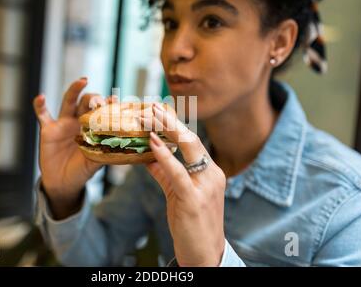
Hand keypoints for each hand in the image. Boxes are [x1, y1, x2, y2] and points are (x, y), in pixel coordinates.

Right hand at [33, 78, 115, 211]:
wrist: (62, 182)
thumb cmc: (81, 171)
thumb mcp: (95, 163)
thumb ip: (104, 153)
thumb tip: (122, 148)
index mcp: (93, 128)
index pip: (101, 111)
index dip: (107, 104)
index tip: (114, 99)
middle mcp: (79, 121)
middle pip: (86, 102)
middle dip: (94, 98)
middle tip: (100, 100)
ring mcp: (63, 123)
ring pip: (69, 101)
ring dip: (75, 90)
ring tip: (83, 81)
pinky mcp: (48, 129)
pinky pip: (42, 114)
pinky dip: (39, 105)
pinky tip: (41, 97)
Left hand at [141, 103, 226, 266]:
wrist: (205, 254)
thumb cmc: (192, 223)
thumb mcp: (178, 194)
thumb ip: (165, 174)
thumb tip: (148, 156)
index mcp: (210, 171)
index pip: (191, 142)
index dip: (174, 124)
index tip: (158, 110)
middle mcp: (212, 174)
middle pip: (191, 139)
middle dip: (170, 120)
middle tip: (152, 106)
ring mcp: (206, 186)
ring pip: (188, 149)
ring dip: (166, 129)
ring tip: (149, 116)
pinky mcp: (195, 199)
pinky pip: (179, 173)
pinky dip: (165, 156)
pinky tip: (153, 142)